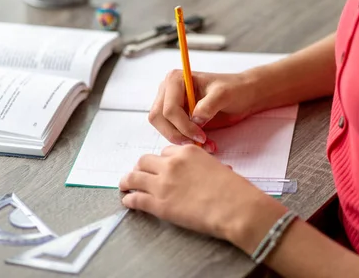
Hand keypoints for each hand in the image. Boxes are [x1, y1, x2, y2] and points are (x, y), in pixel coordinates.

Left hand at [119, 144, 287, 250]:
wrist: (235, 207)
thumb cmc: (233, 189)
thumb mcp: (218, 168)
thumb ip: (204, 166)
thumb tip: (204, 172)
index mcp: (188, 152)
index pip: (166, 152)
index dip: (162, 161)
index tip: (160, 167)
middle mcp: (171, 164)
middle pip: (144, 161)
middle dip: (141, 167)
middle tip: (139, 174)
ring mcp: (162, 184)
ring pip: (133, 177)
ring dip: (127, 180)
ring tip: (124, 185)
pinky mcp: (158, 205)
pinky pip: (135, 199)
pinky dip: (129, 200)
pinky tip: (128, 201)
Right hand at [148, 70, 257, 149]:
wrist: (243, 94)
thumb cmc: (234, 89)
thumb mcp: (224, 94)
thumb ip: (209, 105)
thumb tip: (194, 119)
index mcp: (175, 79)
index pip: (169, 109)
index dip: (183, 125)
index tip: (201, 136)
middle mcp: (168, 91)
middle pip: (159, 119)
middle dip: (178, 134)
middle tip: (199, 143)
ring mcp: (170, 104)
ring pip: (163, 128)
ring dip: (182, 140)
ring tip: (205, 144)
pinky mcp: (177, 117)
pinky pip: (173, 132)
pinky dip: (186, 141)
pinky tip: (205, 144)